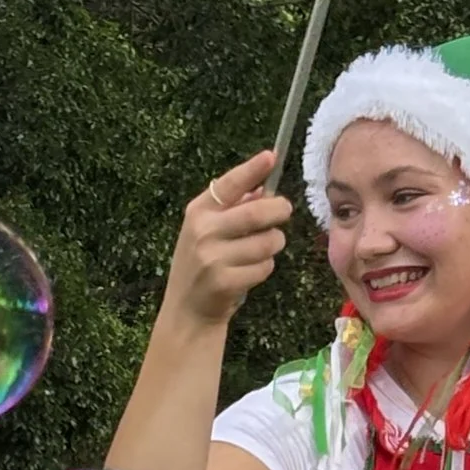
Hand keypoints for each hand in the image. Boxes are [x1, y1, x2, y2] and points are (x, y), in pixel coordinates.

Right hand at [164, 150, 290, 331]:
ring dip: (273, 245)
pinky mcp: (225, 282)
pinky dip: (264, 269)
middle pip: (258, 212)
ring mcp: (212, 258)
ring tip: (260, 251)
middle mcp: (203, 231)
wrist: (186, 312)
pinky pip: (264, 267)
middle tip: (284, 212)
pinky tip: (250, 273)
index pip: (229, 185)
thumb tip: (264, 190)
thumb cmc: (202, 267)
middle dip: (279, 211)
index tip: (271, 156)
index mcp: (198, 212)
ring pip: (267, 241)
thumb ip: (232, 209)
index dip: (252, 170)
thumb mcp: (206, 232)